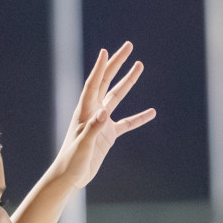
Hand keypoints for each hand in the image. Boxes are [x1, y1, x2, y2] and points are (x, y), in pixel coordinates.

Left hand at [53, 42, 156, 189]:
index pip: (93, 84)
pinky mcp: (109, 134)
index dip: (100, 68)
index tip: (107, 52)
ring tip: (139, 66)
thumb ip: (93, 128)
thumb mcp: (83, 145)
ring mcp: (102, 121)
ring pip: (117, 96)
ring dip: (128, 81)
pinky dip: (139, 118)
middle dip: (117, 64)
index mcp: (85, 111)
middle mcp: (94, 111)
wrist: (71, 175)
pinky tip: (151, 112)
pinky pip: (127, 123)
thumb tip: (104, 113)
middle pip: (107, 82)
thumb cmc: (72, 160)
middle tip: (128, 47)